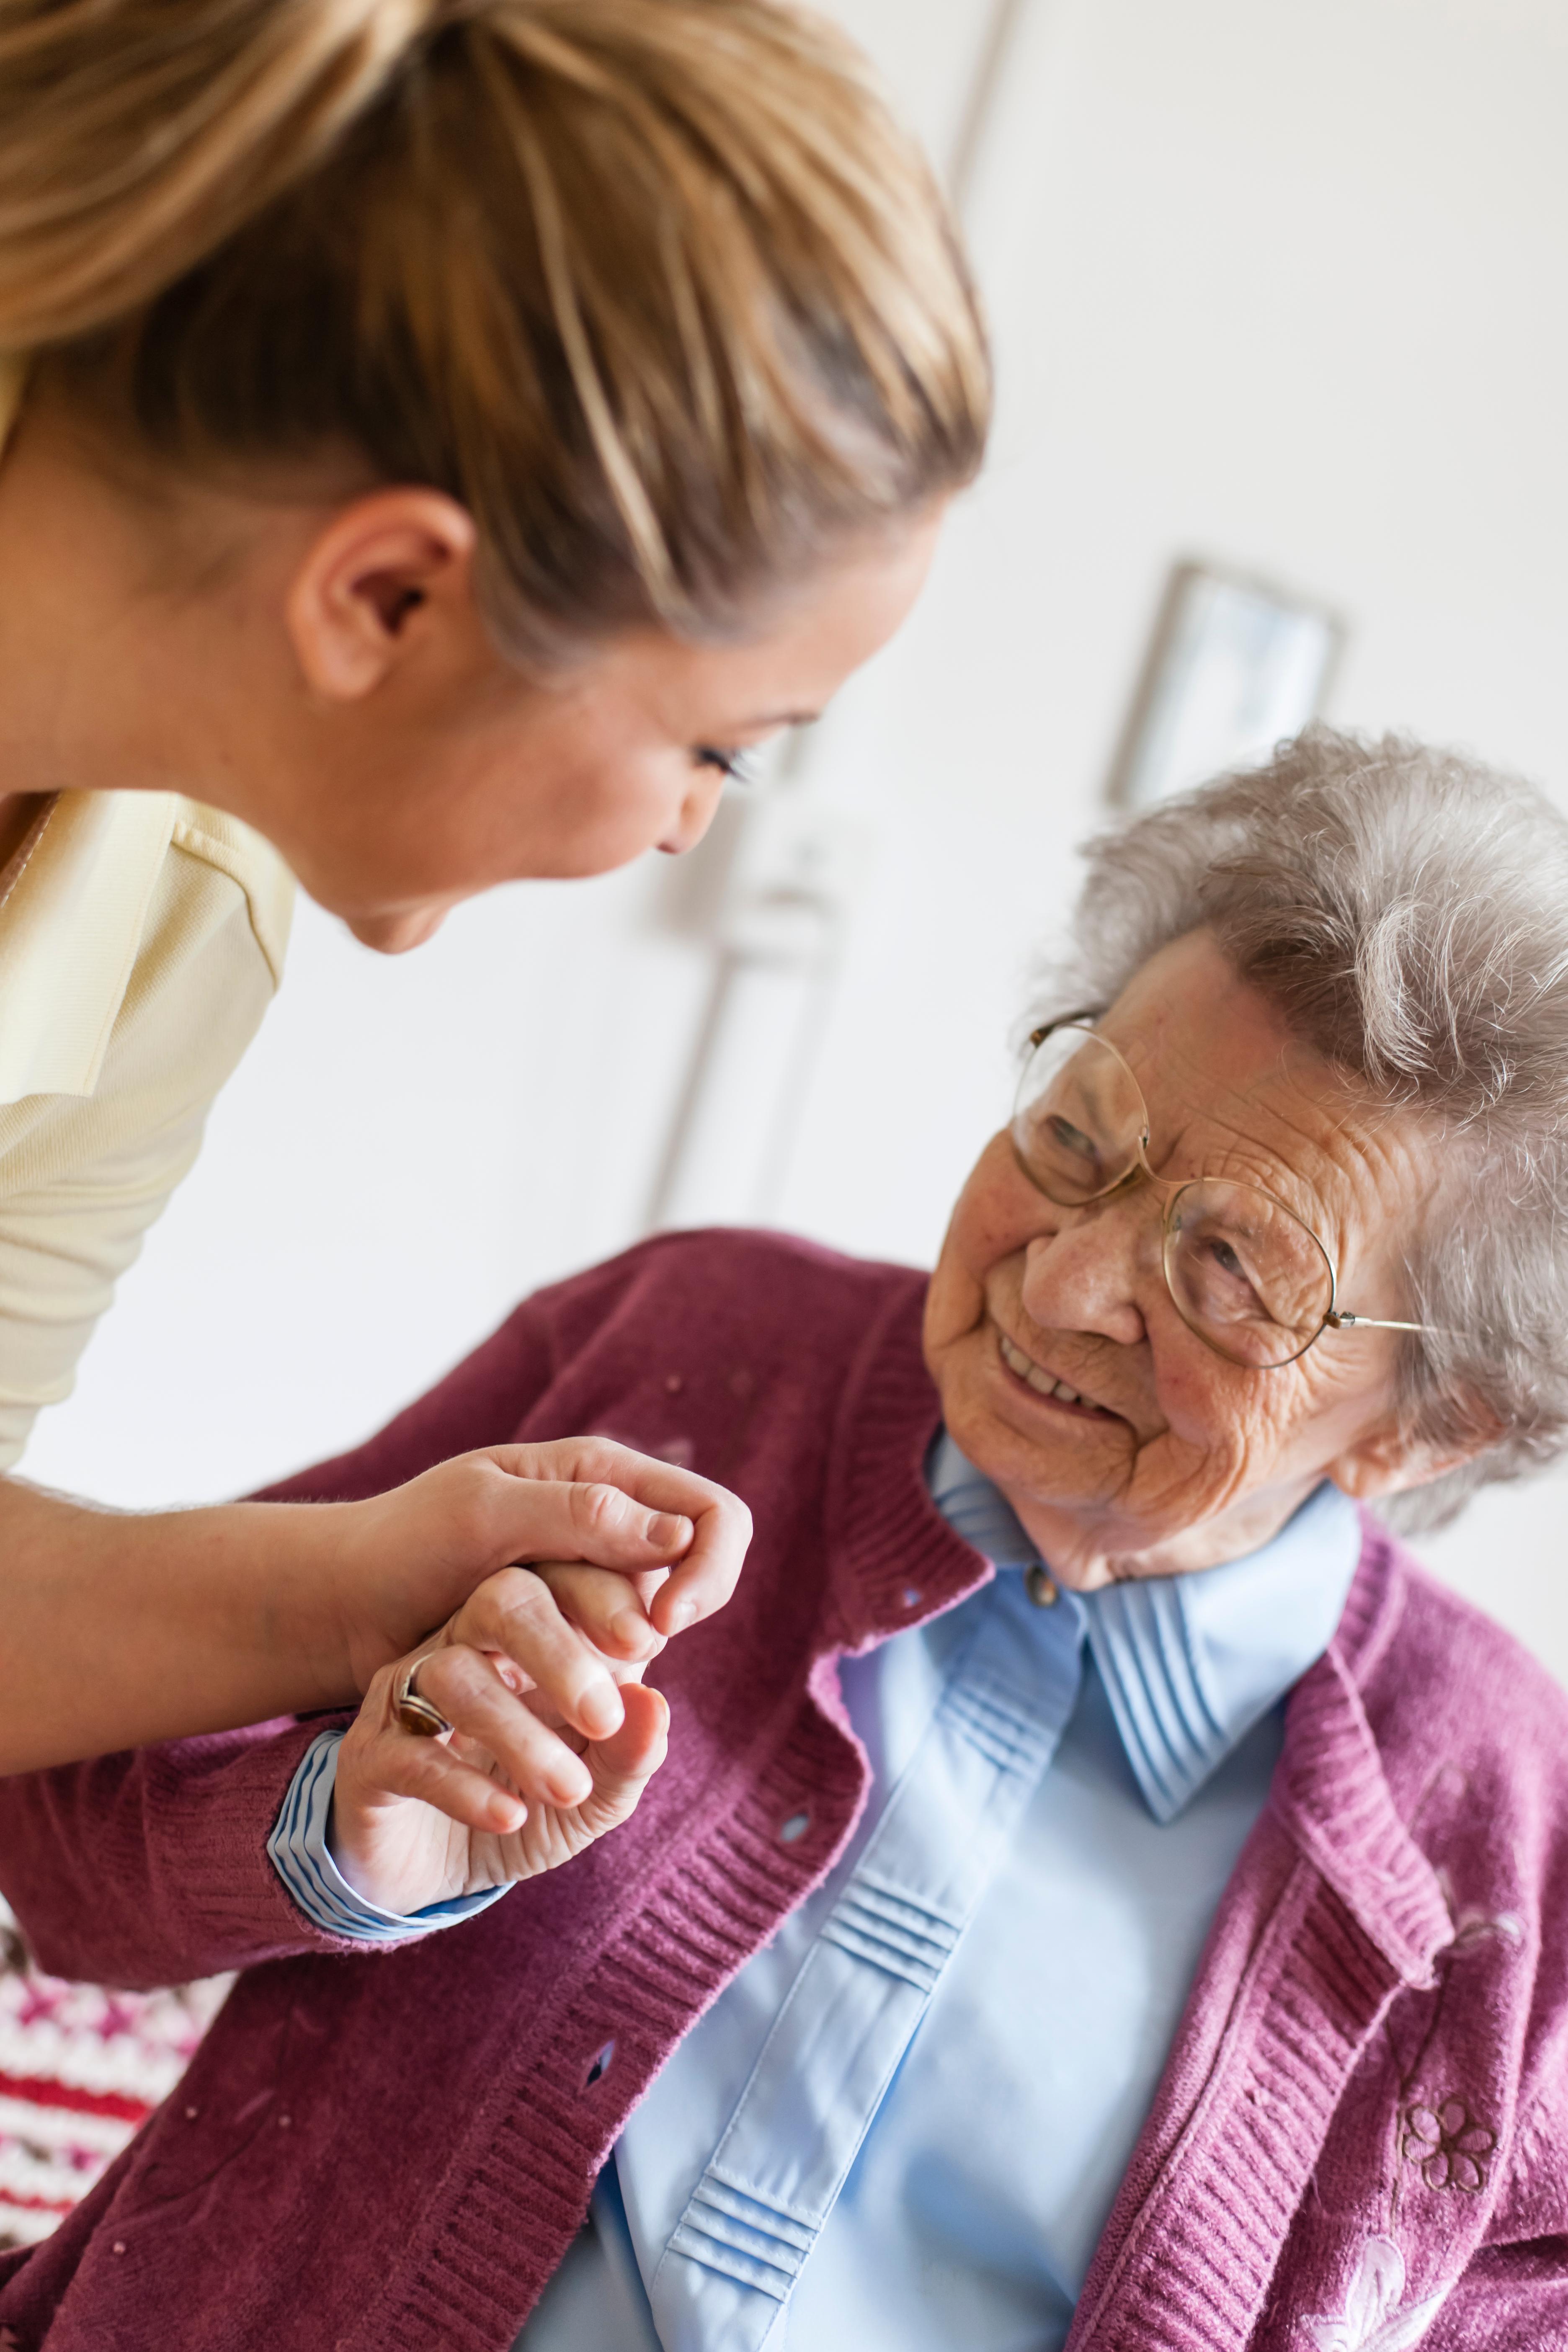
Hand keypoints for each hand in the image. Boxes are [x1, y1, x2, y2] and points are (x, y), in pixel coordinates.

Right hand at [328, 1557, 674, 1912]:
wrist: (430, 1878)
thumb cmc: (525, 1810)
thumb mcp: (592, 1796)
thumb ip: (627, 1755)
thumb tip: (655, 1706)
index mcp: (527, 1637)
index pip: (563, 1579)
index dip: (606, 1597)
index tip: (650, 1643)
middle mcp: (463, 1644)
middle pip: (502, 1599)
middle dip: (558, 1650)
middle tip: (602, 1716)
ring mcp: (408, 1695)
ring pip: (454, 1674)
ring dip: (518, 1733)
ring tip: (569, 1789)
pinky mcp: (369, 1755)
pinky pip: (410, 1751)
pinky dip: (464, 1785)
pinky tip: (509, 1816)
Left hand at [329, 1437, 751, 1695]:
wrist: (348, 1604)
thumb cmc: (404, 1543)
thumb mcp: (484, 1515)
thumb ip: (579, 1516)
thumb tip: (680, 1534)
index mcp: (601, 1474)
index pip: (712, 1514)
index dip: (709, 1568)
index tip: (666, 1625)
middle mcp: (611, 1523)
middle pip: (698, 1574)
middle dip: (665, 1622)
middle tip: (615, 1666)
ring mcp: (593, 1579)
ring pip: (656, 1623)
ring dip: (624, 1661)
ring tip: (561, 1685)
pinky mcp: (571, 1631)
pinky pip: (617, 1659)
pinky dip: (600, 1681)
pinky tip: (553, 1699)